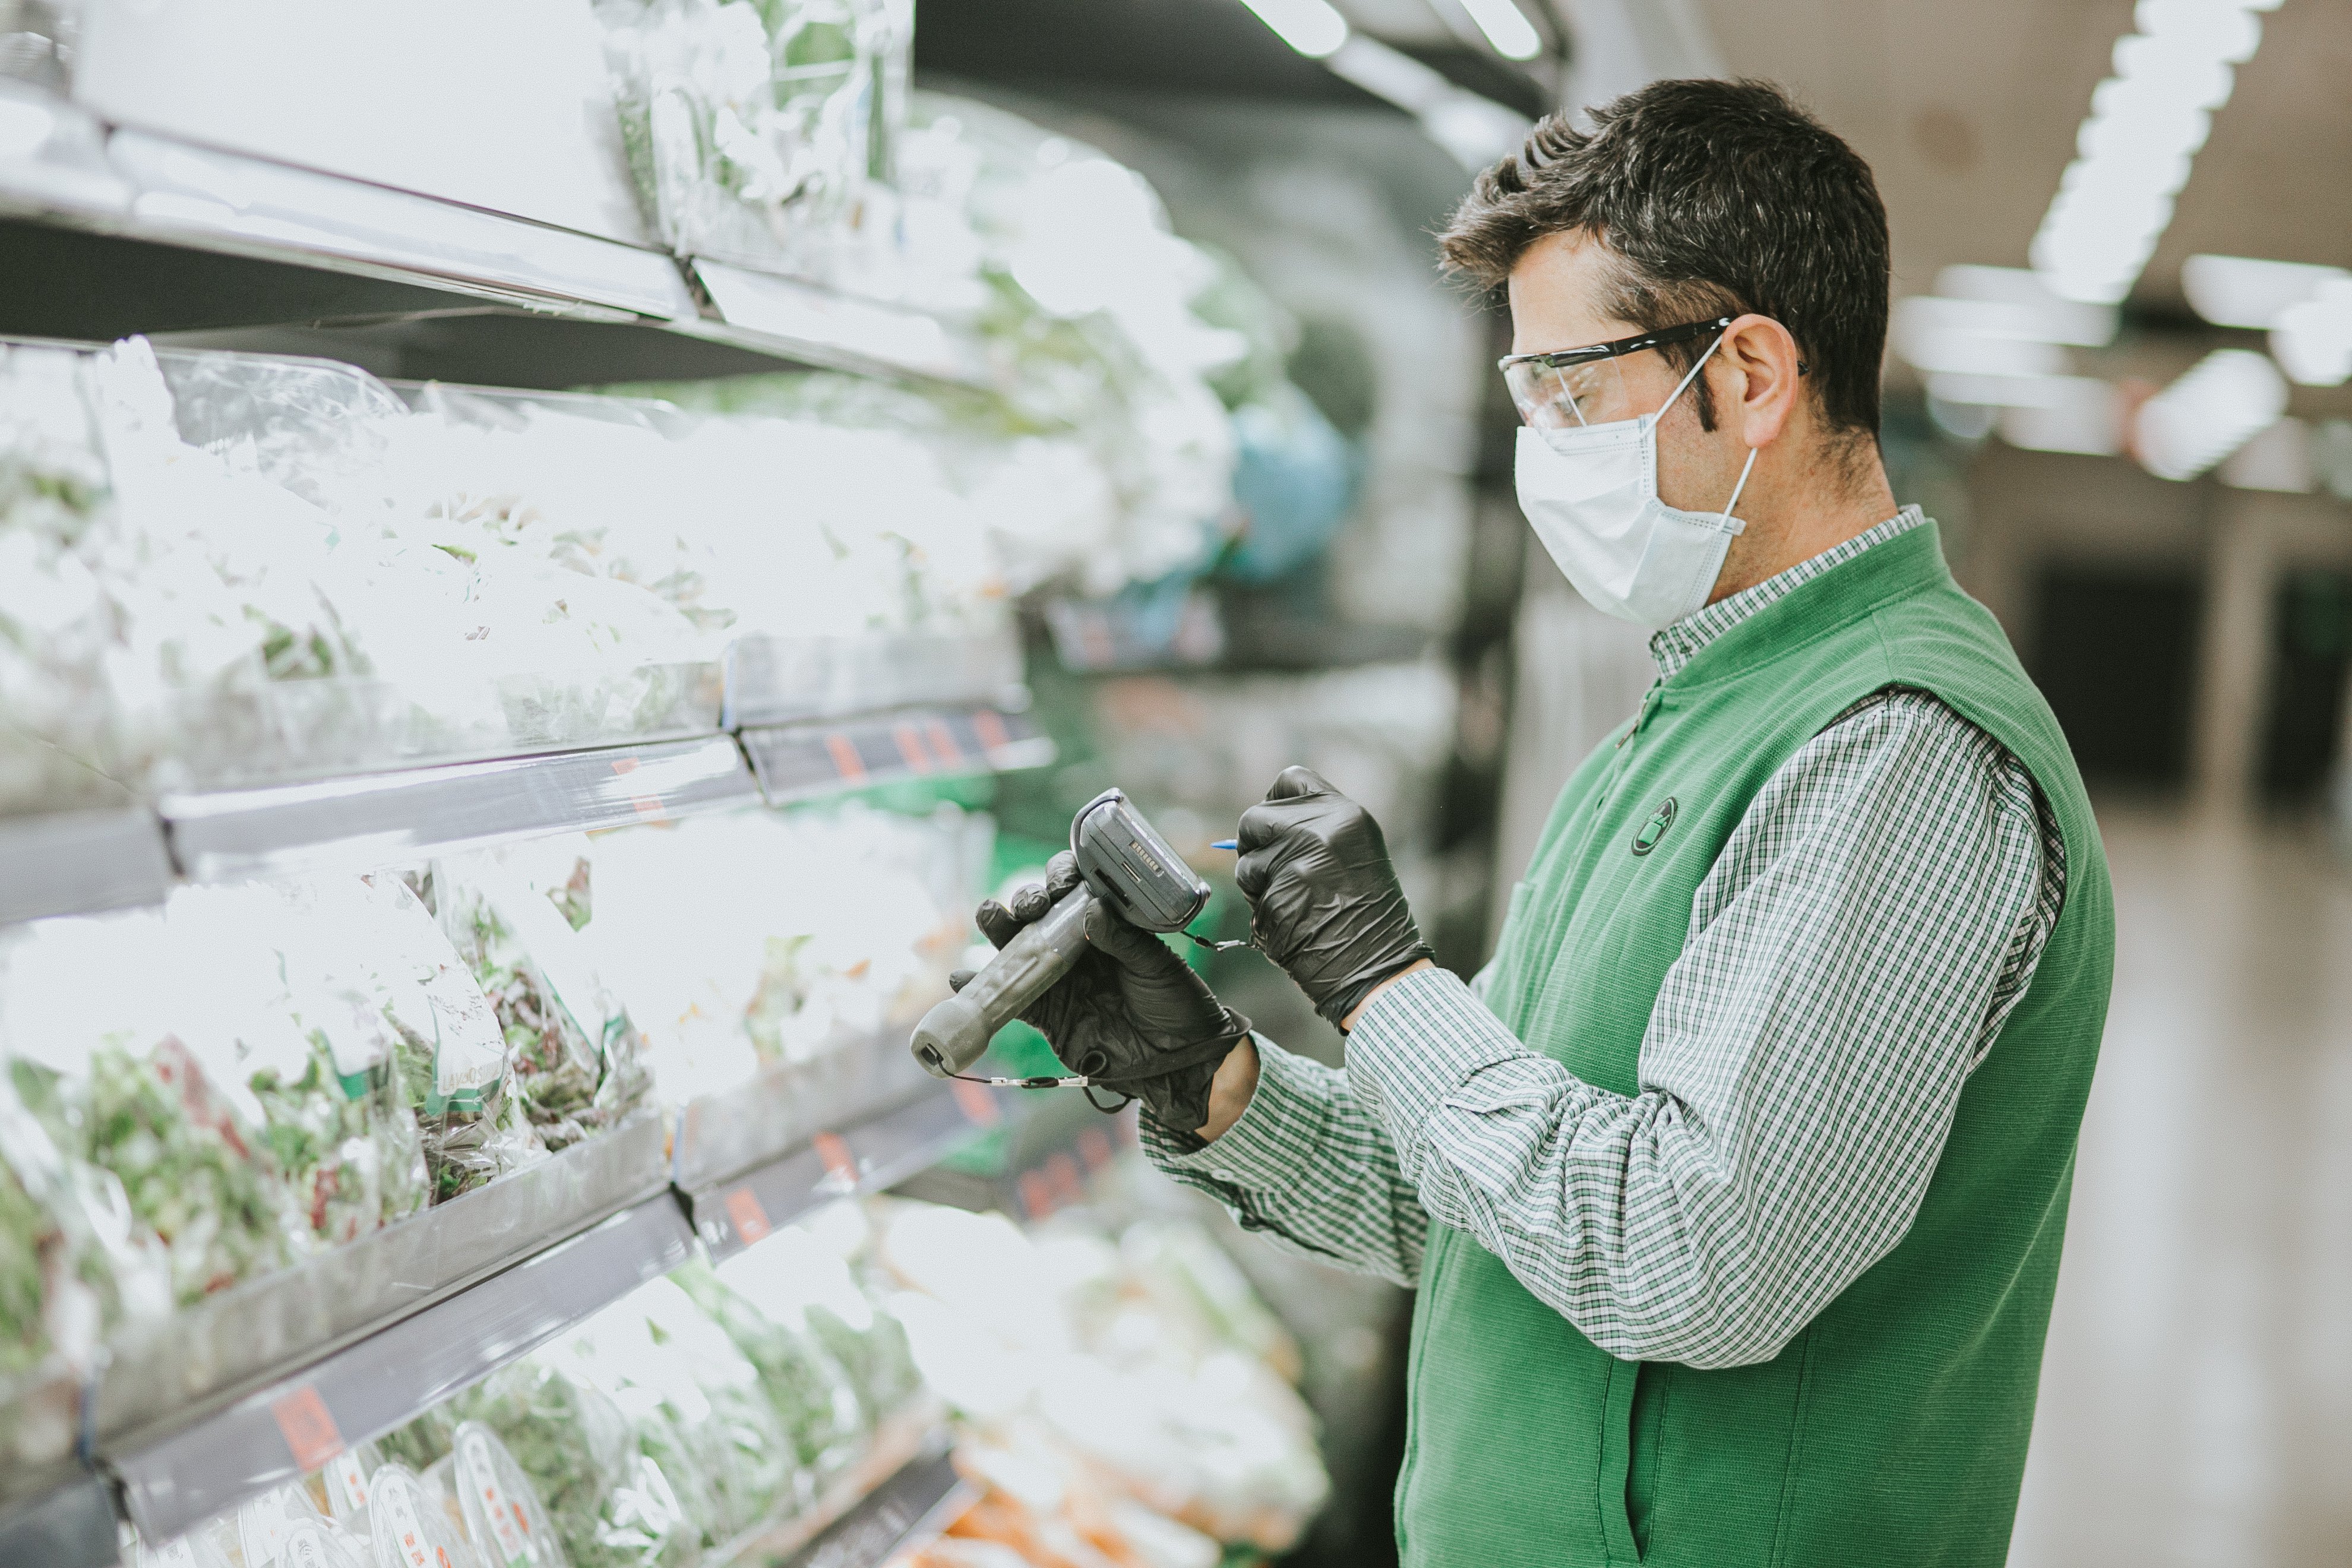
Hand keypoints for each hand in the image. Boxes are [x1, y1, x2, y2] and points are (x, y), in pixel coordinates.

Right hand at [953, 851, 1250, 1132]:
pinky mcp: (1047, 1014)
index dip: (1062, 876)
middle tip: (1030, 905)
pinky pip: (1010, 997)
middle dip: (1028, 899)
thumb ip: (1123, 938)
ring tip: (989, 916)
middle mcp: (1077, 945)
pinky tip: (963, 977)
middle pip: (1040, 912)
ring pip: (1019, 947)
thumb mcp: (1156, 964)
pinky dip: (982, 986)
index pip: (1076, 888)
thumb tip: (1090, 909)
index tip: (1061, 881)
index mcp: (1107, 924)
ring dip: (999, 929)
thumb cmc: (1176, 1003)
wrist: (1179, 1060)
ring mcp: (1059, 978)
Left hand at [1234, 766, 1433, 1028]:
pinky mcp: (1277, 894)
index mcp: (1346, 814)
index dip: (1275, 801)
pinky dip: (1260, 905)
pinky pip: (1248, 889)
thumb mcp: (1354, 852)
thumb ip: (1316, 827)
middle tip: (1278, 870)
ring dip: (1255, 878)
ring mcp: (1297, 861)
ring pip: (1245, 857)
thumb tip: (1266, 822)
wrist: (1378, 965)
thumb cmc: (1366, 912)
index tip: (1275, 825)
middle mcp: (1320, 829)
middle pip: (1255, 815)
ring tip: (1292, 897)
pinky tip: (1289, 917)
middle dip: (1256, 843)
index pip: (1290, 779)